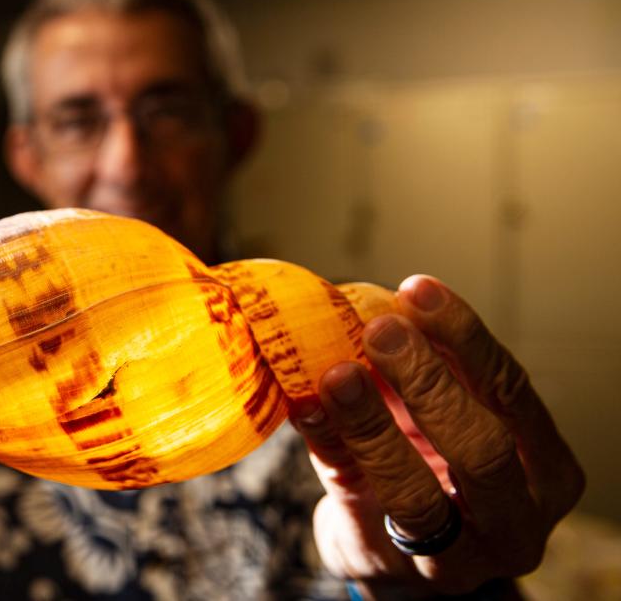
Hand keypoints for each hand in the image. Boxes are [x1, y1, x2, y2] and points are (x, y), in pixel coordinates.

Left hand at [291, 275, 583, 597]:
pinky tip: (305, 407)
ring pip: (416, 493)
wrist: (400, 553)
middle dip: (429, 381)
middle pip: (483, 447)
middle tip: (381, 330)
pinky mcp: (385, 557)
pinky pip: (353, 498)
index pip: (512, 390)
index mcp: (545, 469)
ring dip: (372, 425)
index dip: (464, 336)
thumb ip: (429, 371)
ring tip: (338, 374)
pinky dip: (328, 447)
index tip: (418, 291)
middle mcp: (514, 520)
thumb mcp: (448, 417)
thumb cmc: (435, 466)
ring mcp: (451, 553)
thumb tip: (377, 301)